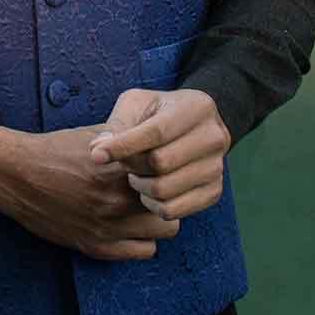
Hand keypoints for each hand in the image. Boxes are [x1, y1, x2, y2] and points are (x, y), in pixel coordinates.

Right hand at [0, 124, 182, 260]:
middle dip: (168, 197)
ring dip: (157, 219)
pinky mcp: (97, 247)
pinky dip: (141, 240)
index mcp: (120, 168)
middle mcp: (118, 200)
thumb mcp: (96, 137)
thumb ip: (129, 140)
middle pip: (173, 204)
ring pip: (164, 231)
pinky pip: (144, 251)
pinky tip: (128, 225)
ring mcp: (108, 227)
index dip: (170, 171)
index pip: (171, 174)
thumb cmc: (56, 150)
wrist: (17, 175)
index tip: (164, 169)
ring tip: (144, 209)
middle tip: (157, 191)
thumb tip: (156, 139)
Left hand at [87, 88, 231, 221]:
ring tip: (134, 176)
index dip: (123, 146)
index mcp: (196, 108)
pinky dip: (153, 206)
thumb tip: (97, 149)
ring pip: (166, 190)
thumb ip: (118, 124)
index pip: (156, 132)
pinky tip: (147, 191)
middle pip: (161, 163)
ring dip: (140, 187)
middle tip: (123, 164)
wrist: (193, 126)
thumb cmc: (158, 112)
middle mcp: (215, 136)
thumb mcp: (138, 103)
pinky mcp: (214, 191)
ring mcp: (218, 167)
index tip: (97, 155)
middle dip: (132, 166)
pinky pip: (174, 211)